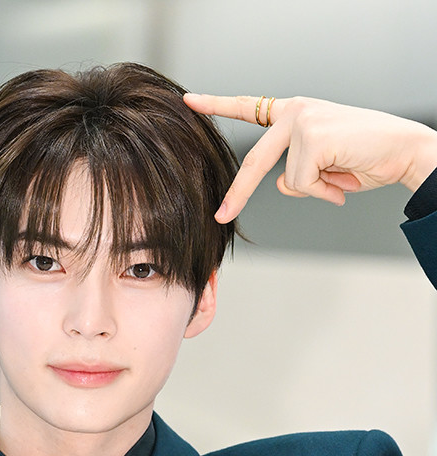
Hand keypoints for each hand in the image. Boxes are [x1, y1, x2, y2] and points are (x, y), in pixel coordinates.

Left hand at [184, 94, 436, 221]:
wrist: (404, 150)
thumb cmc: (367, 159)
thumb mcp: (322, 170)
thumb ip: (295, 173)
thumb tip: (281, 183)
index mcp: (294, 114)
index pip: (250, 110)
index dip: (218, 105)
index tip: (190, 101)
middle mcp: (295, 112)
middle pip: (254, 162)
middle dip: (238, 195)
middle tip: (220, 216)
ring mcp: (302, 121)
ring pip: (288, 180)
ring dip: (317, 189)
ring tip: (344, 174)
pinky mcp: (312, 136)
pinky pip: (303, 183)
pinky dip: (325, 190)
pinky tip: (346, 176)